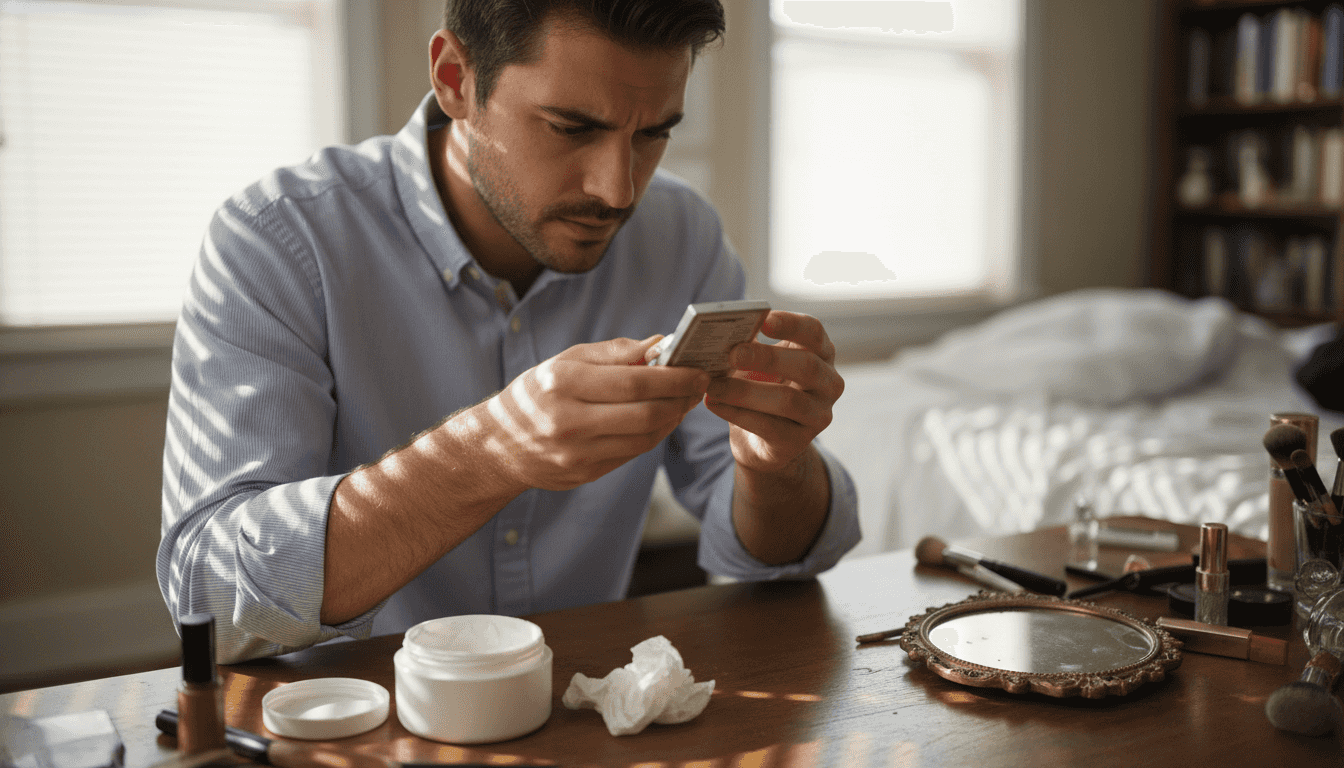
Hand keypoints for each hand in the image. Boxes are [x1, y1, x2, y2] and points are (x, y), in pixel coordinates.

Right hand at [474, 336, 709, 490]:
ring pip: (645, 438)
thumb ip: (615, 353)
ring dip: (672, 418)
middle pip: (645, 413)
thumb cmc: (537, 393)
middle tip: (698, 385)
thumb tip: (660, 344)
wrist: (499, 445)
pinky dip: (654, 435)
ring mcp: (577, 453)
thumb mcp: (566, 361)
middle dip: (680, 399)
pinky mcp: (585, 473)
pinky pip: (633, 453)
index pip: (633, 382)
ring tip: (683, 400)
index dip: (673, 377)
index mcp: (563, 384)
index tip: (698, 370)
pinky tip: (662, 419)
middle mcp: (569, 421)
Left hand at [703, 311, 843, 474]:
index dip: (791, 324)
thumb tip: (720, 334)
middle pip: (807, 366)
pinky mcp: (799, 441)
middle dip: (768, 357)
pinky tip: (713, 403)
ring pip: (788, 401)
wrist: (761, 440)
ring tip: (713, 385)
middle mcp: (829, 383)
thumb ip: (745, 347)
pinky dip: (737, 414)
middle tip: (733, 353)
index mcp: (820, 353)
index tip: (764, 320)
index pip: (814, 332)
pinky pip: (769, 427)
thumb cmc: (760, 389)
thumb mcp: (756, 364)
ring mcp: (818, 415)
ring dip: (745, 392)